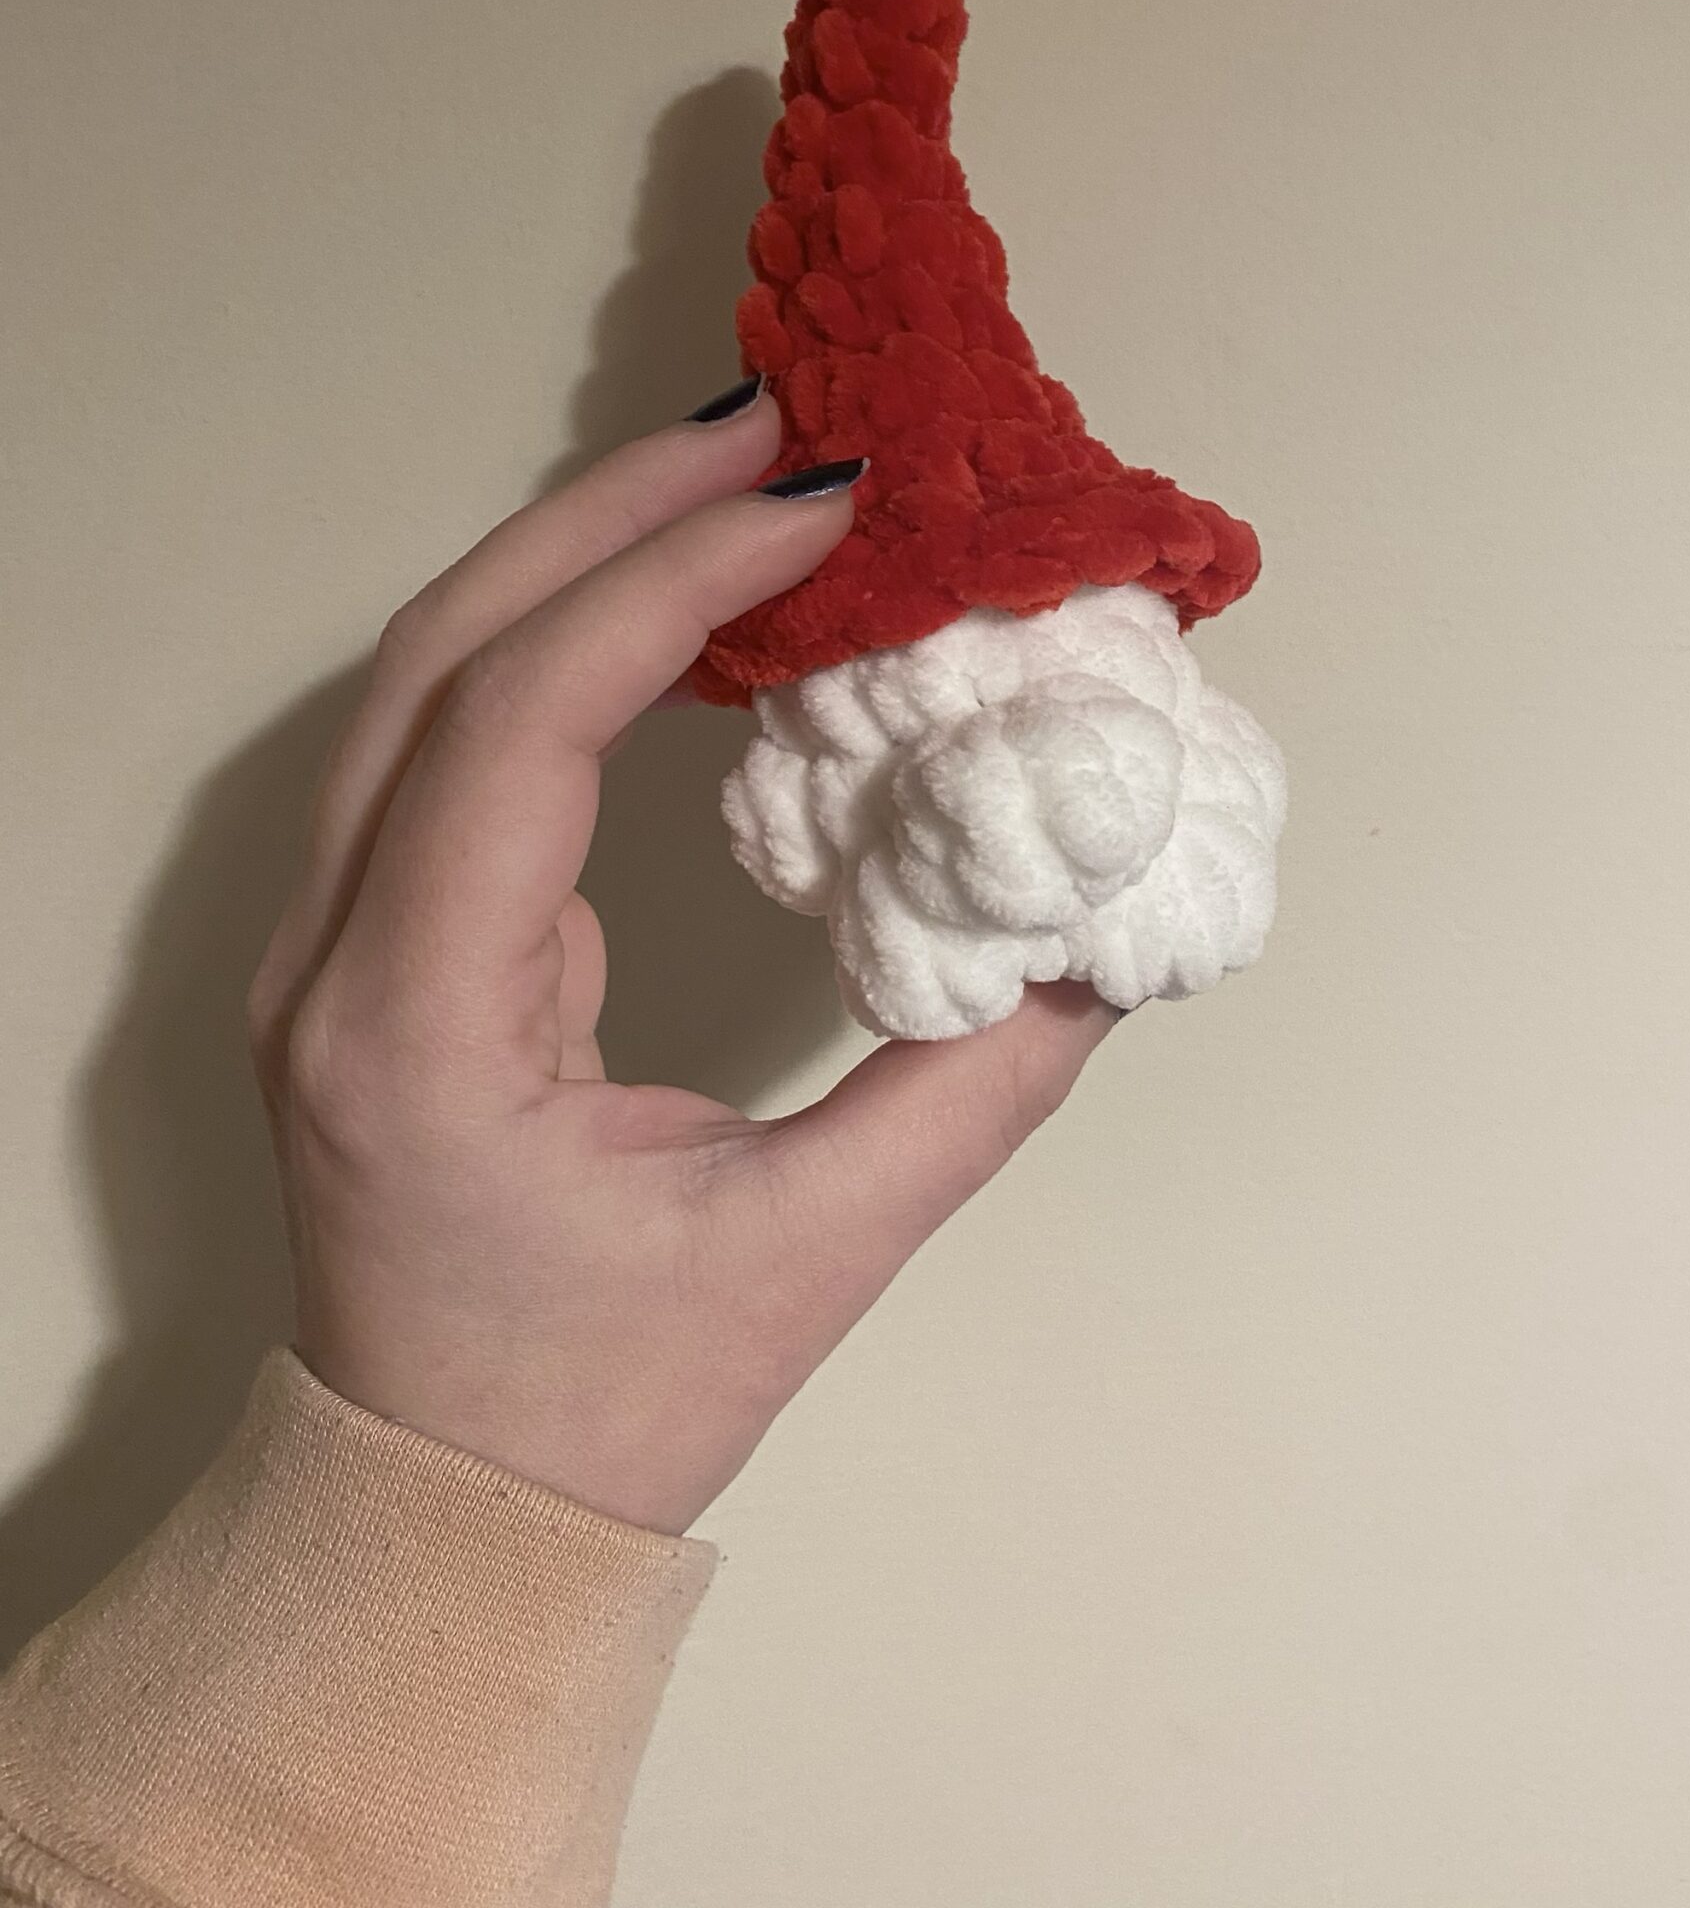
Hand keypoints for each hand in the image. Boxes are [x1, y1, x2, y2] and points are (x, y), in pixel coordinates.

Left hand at [245, 388, 1115, 1533]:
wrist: (441, 1515)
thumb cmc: (598, 1412)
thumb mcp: (807, 1257)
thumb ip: (973, 1085)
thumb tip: (1109, 939)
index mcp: (411, 1025)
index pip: (515, 722)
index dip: (668, 584)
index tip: (822, 506)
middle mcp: (333, 958)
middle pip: (440, 652)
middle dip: (613, 513)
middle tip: (784, 425)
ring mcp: (329, 943)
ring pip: (425, 678)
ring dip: (578, 557)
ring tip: (739, 478)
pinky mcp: (373, 943)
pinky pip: (450, 737)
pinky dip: (560, 640)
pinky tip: (678, 606)